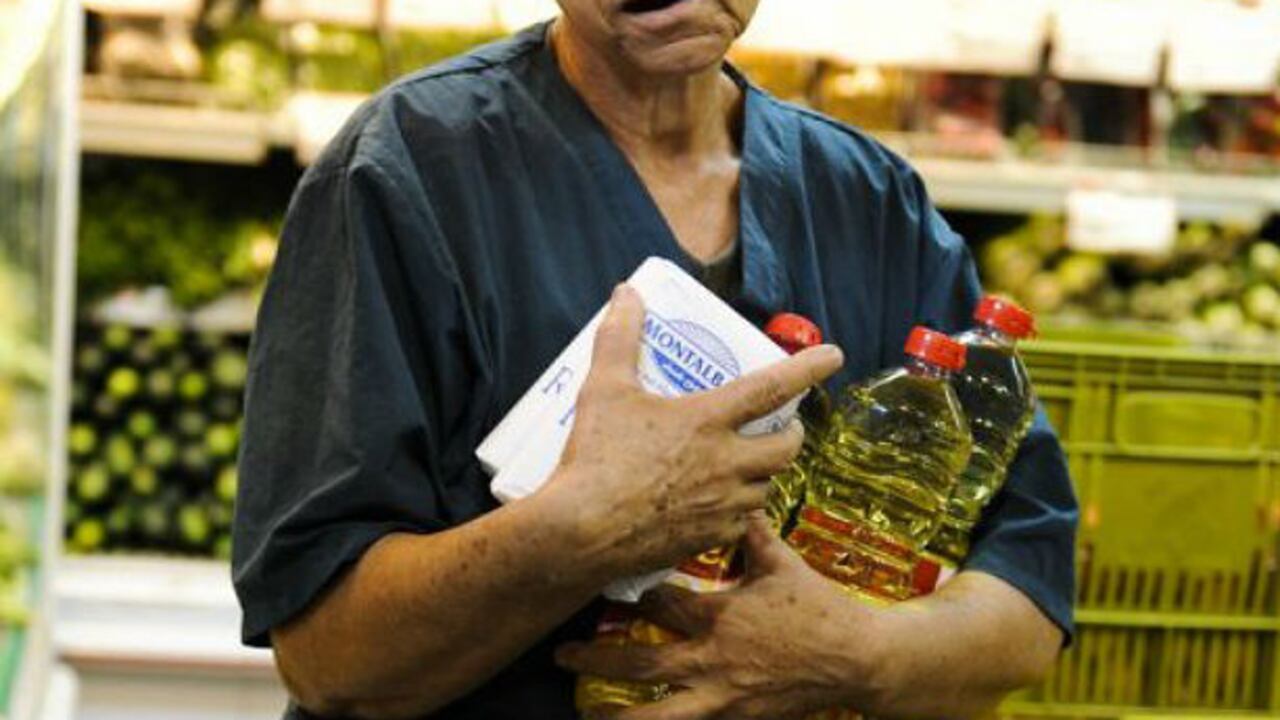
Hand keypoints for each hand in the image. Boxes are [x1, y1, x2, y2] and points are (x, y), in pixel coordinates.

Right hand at [538, 284, 843, 579]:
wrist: (582, 532)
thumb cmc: (594, 457)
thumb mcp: (603, 388)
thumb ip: (619, 337)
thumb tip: (626, 294)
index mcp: (708, 420)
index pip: (772, 387)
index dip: (808, 368)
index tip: (834, 356)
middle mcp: (726, 463)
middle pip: (786, 448)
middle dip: (792, 435)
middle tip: (783, 427)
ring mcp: (722, 505)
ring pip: (766, 488)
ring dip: (762, 474)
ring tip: (745, 466)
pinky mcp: (709, 539)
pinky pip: (740, 524)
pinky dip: (736, 511)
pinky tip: (717, 506)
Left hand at [555, 515, 892, 719]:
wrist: (856, 659)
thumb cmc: (817, 607)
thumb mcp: (782, 563)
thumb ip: (750, 532)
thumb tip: (734, 493)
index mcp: (719, 615)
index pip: (660, 602)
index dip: (630, 595)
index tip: (603, 584)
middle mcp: (712, 658)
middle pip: (642, 662)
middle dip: (598, 658)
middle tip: (563, 655)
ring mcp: (722, 696)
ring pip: (658, 714)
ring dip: (618, 715)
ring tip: (587, 713)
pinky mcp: (735, 719)